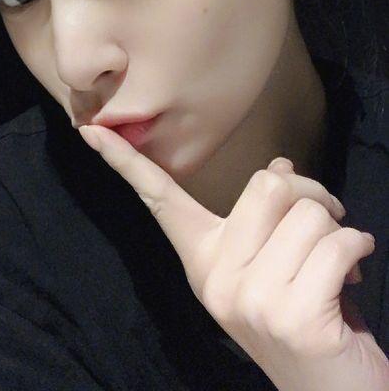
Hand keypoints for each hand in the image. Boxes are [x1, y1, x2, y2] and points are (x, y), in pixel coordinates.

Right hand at [78, 124, 388, 390]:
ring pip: (308, 213)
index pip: (159, 201)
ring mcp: (249, 300)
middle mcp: (216, 279)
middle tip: (327, 219)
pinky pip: (337, 244)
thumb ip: (267, 216)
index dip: (124, 162)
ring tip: (340, 261)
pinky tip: (355, 275)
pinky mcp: (292, 316)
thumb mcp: (273, 261)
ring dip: (340, 227)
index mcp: (203, 261)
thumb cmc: (307, 313)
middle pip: (267, 183)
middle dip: (312, 193)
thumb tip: (279, 165)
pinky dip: (359, 248)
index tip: (90, 131)